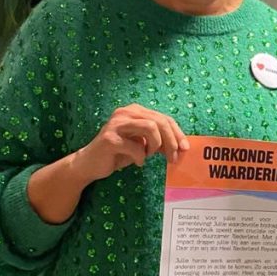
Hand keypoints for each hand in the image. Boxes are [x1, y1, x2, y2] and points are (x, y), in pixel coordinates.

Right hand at [28, 105, 189, 223]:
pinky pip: (136, 147)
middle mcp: (126, 112)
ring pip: (151, 127)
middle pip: (160, 121)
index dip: (177, 133)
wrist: (90, 164)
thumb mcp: (143, 144)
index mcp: (135, 111)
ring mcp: (116, 124)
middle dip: (171, 141)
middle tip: (173, 158)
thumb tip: (182, 146)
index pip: (164, 118)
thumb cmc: (119, 153)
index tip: (185, 148)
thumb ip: (159, 141)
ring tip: (149, 156)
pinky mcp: (109, 138)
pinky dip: (141, 157)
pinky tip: (137, 162)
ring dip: (156, 145)